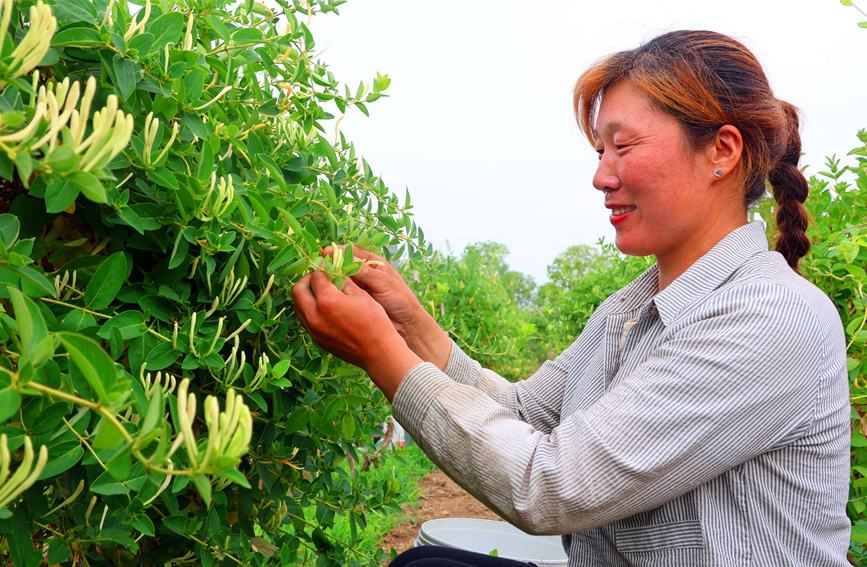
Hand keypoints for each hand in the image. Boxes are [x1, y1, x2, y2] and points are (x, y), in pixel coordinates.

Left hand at [291, 270, 421, 400]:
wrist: (378, 353)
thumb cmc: (374, 322)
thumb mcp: (362, 295)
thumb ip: (344, 281)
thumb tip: (335, 271)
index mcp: (327, 300)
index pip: (316, 277)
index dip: (323, 269)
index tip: (328, 267)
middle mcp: (314, 315)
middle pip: (297, 290)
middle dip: (306, 280)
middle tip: (318, 278)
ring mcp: (313, 329)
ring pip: (297, 306)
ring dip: (304, 296)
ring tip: (319, 293)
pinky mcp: (316, 339)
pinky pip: (304, 320)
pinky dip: (308, 310)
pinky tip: (323, 309)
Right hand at [321, 245, 452, 369]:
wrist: (407, 324)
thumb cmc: (400, 300)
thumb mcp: (384, 283)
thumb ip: (366, 272)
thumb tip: (345, 259)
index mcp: (373, 263)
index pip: (351, 252)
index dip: (337, 252)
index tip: (324, 253)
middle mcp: (363, 273)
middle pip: (342, 265)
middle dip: (330, 266)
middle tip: (317, 269)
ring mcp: (358, 287)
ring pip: (340, 280)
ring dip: (330, 280)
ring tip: (317, 281)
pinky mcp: (355, 301)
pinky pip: (342, 294)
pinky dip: (334, 293)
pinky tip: (324, 295)